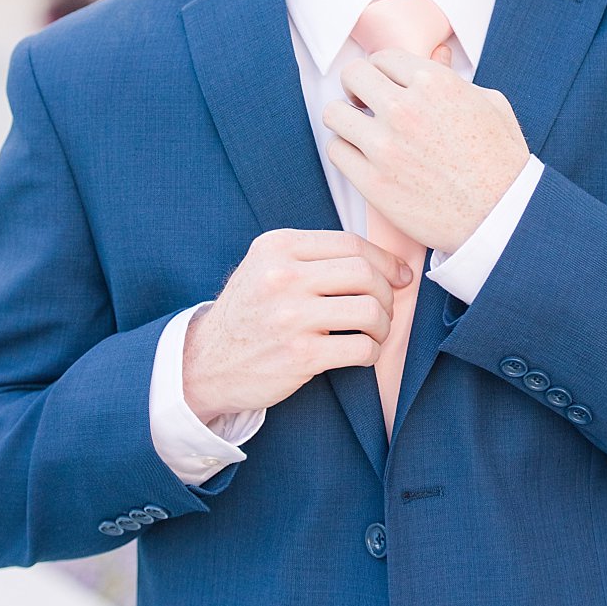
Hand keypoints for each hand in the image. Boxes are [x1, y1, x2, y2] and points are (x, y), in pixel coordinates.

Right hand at [181, 229, 410, 423]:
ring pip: (370, 310)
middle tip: (382, 310)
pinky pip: (362, 347)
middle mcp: (281, 276)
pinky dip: (371, 352)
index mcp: (276, 247)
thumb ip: (313, 257)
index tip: (399, 276)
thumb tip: (389, 264)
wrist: (207, 361)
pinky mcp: (300, 354)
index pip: (350, 244)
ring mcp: (290, 316)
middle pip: (365, 274)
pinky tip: (360, 353)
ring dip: (383, 326)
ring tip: (372, 334)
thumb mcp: (266, 268)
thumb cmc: (250, 313)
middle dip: (387, 294)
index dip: (385, 261)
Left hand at [322, 48, 529, 253]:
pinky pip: (336, 151)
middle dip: (356, 87)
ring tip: (361, 132)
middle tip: (364, 103)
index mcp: (435, 83)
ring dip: (346, 120)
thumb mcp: (489, 104)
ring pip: (334, 113)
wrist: (502, 216)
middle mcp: (404, 108)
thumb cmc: (501, 162)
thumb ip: (454, 78)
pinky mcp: (372, 181)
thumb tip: (436, 56)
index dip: (382, 71)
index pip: (382, 57)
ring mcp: (384, 146)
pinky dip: (346, 152)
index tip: (383, 85)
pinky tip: (362, 158)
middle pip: (352, 76)